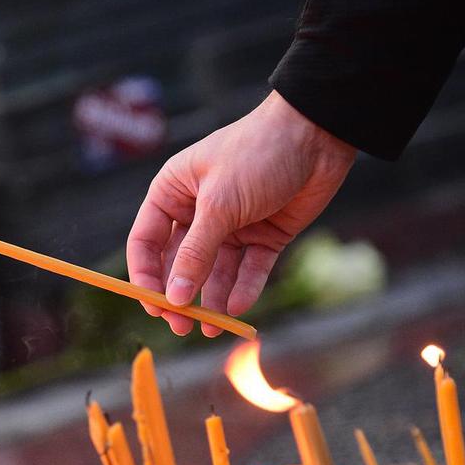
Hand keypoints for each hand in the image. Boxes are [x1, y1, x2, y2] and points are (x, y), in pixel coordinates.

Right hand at [127, 91, 356, 335]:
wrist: (318, 135)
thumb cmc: (257, 154)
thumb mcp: (219, 205)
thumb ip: (195, 253)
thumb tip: (172, 298)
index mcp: (173, 192)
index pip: (147, 242)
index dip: (146, 276)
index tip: (153, 307)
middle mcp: (199, 210)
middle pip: (180, 263)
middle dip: (181, 295)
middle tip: (183, 326)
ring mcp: (233, 225)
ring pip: (216, 272)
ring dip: (213, 300)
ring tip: (213, 328)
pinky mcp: (265, 235)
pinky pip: (249, 269)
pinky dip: (244, 288)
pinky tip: (238, 307)